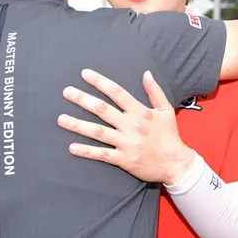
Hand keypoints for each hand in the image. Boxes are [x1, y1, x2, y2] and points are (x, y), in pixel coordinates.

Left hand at [57, 69, 194, 185]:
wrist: (176, 163)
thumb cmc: (170, 136)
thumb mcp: (166, 110)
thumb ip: (155, 92)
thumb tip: (146, 73)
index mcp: (140, 111)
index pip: (117, 93)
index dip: (100, 82)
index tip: (85, 74)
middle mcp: (131, 125)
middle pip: (102, 110)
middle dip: (83, 99)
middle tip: (66, 92)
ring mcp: (126, 143)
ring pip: (98, 132)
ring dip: (78, 125)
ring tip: (61, 119)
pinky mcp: (124, 159)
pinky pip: (102, 154)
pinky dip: (87, 151)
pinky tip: (72, 147)